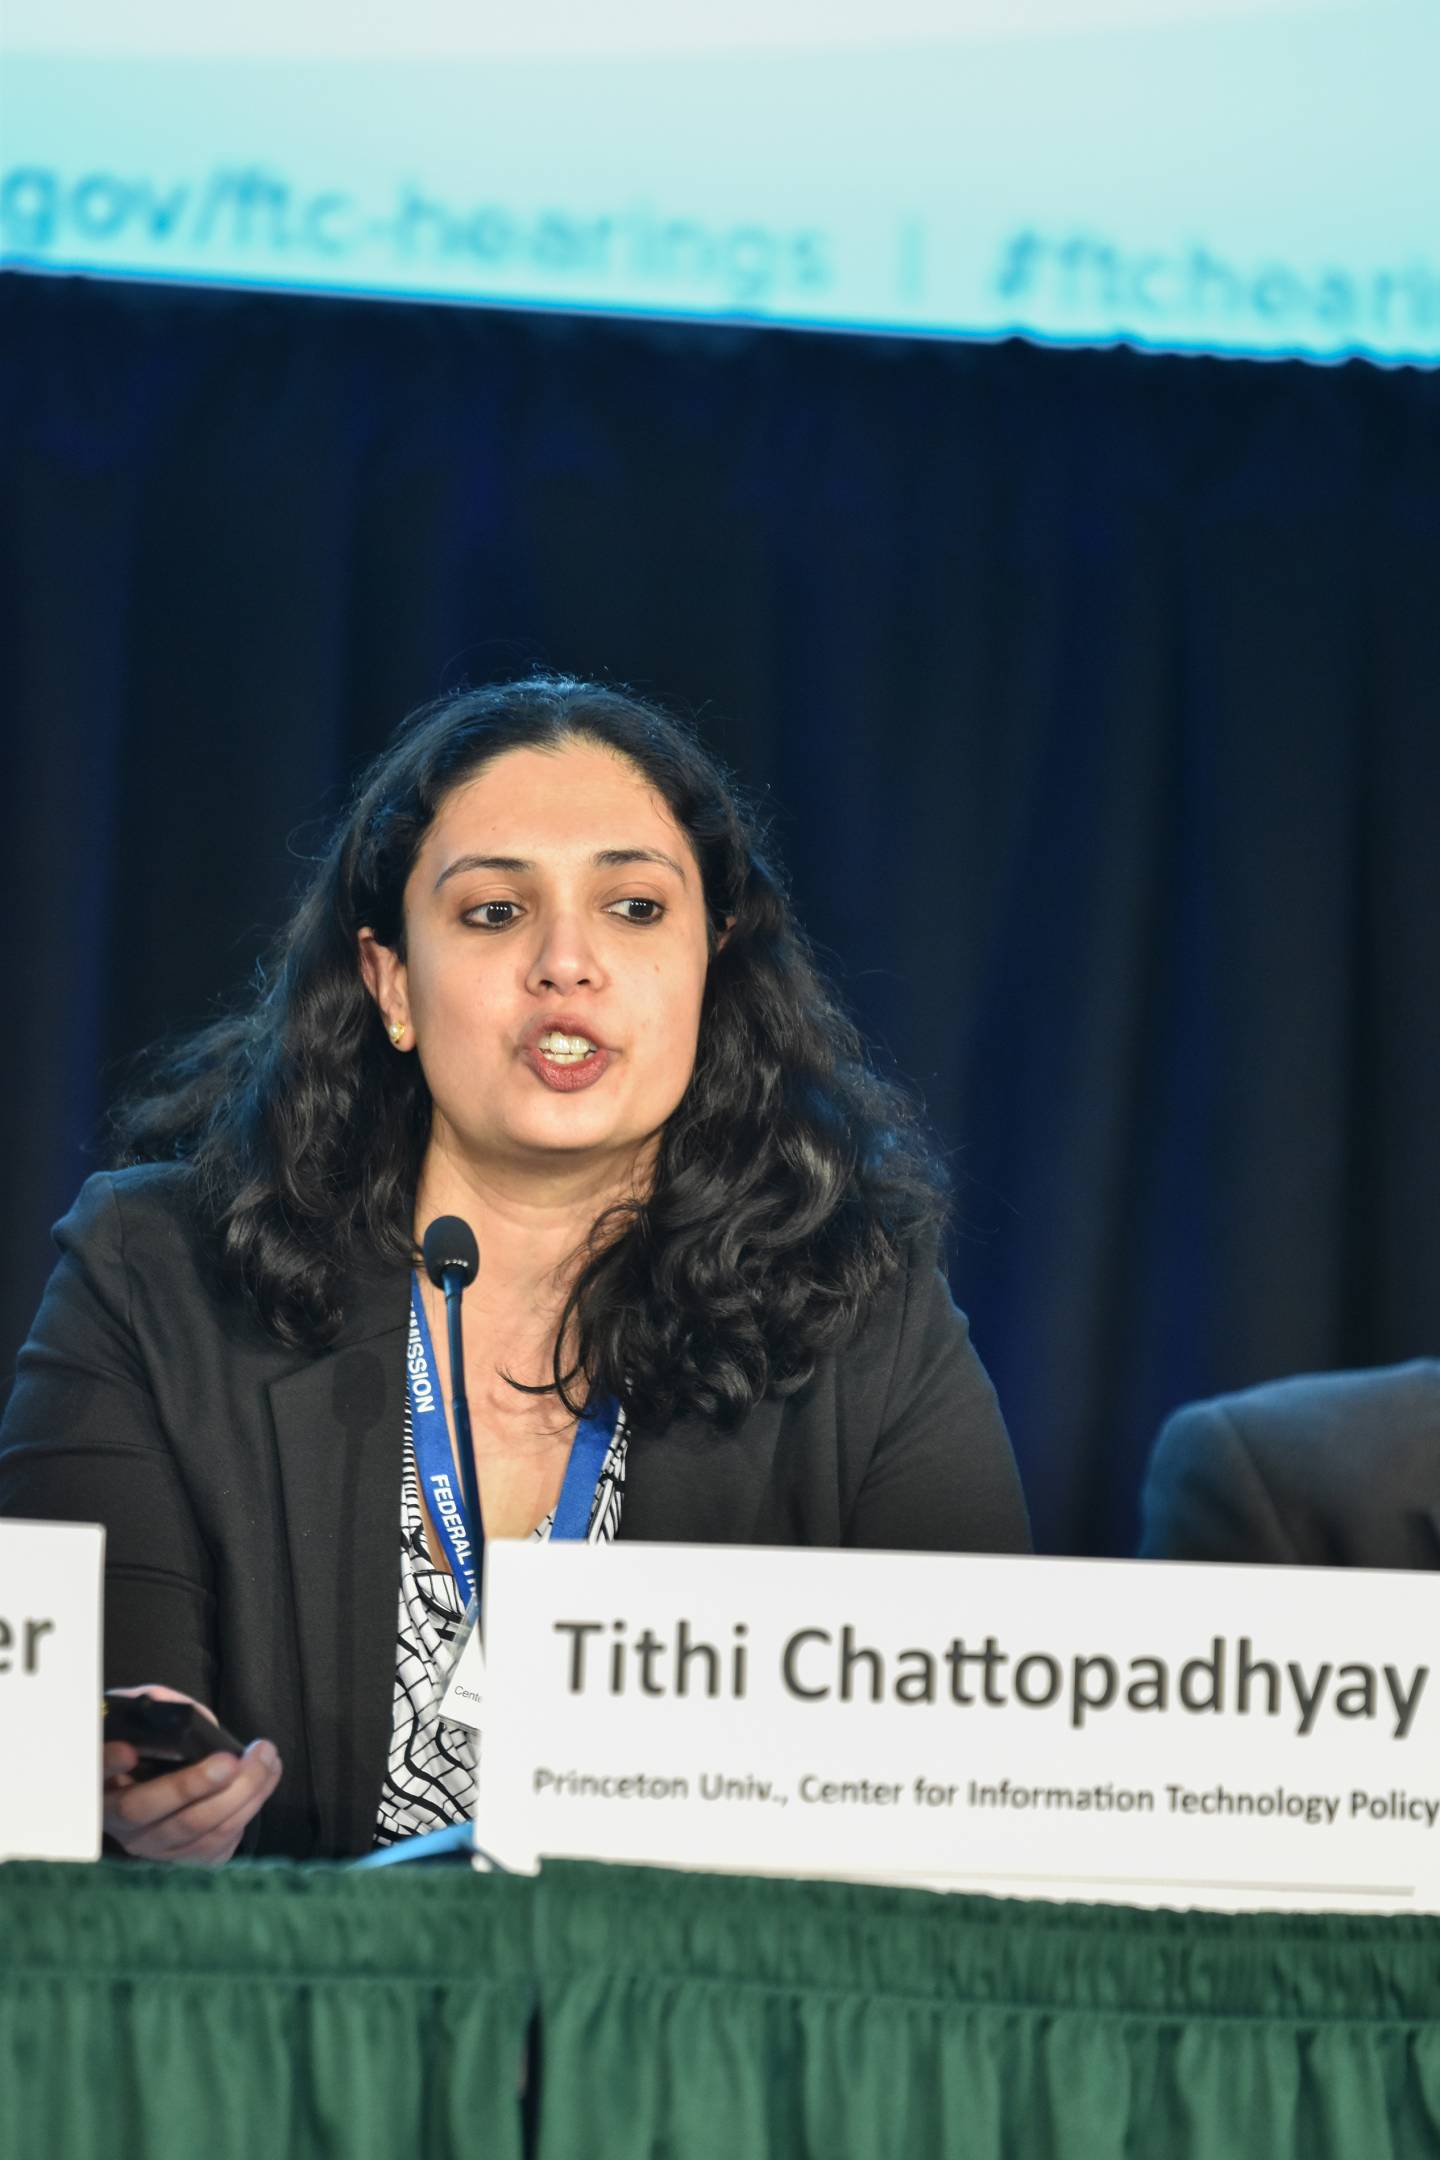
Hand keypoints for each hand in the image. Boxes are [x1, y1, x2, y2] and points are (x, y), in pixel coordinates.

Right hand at [102, 1684, 281, 1863]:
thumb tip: (179, 1710)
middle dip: (194, 1784)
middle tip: (231, 1760)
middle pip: (150, 1810)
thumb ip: (157, 1705)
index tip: (129, 1751)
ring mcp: (153, 1847)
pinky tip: (266, 1779)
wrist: (171, 1790)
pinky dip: (250, 1808)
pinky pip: (219, 1843)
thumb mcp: (147, 1720)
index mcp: (104, 1784)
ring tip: (266, 1757)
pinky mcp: (186, 1861)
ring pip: (194, 1829)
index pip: (93, 1776)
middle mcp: (122, 1823)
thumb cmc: (157, 1748)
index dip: (108, 1765)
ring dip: (239, 1793)